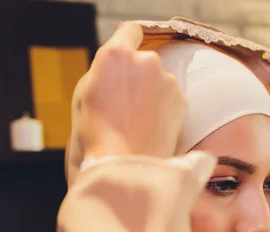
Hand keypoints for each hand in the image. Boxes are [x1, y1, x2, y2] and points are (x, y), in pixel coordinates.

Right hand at [78, 22, 186, 158]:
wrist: (127, 163)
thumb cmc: (99, 131)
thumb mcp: (88, 91)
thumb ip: (108, 67)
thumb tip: (123, 60)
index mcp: (117, 55)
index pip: (130, 31)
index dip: (128, 42)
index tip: (127, 57)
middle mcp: (147, 61)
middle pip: (145, 59)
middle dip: (139, 74)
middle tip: (126, 102)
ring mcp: (167, 80)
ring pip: (159, 79)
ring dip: (152, 91)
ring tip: (138, 119)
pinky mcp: (181, 99)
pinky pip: (171, 96)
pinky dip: (164, 107)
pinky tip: (151, 125)